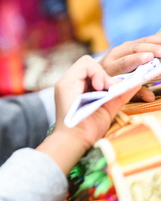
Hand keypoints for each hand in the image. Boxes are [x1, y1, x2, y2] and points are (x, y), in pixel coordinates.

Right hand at [37, 55, 140, 174]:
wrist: (76, 139)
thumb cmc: (89, 128)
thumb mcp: (108, 107)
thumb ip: (119, 93)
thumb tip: (136, 82)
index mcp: (76, 87)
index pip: (90, 70)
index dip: (103, 75)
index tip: (110, 88)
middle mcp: (69, 82)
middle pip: (88, 63)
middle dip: (102, 73)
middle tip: (108, 88)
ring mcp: (65, 82)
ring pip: (86, 61)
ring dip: (99, 73)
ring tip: (103, 88)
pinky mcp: (65, 84)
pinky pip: (83, 66)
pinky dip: (95, 73)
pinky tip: (99, 87)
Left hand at [99, 34, 160, 101]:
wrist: (98, 72)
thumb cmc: (111, 84)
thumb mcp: (120, 89)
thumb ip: (136, 92)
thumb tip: (150, 97)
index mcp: (111, 68)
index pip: (123, 62)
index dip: (136, 59)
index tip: (149, 57)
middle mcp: (114, 55)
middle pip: (134, 49)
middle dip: (151, 49)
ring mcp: (122, 48)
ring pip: (140, 42)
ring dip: (155, 42)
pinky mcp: (128, 44)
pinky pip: (143, 40)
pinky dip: (155, 40)